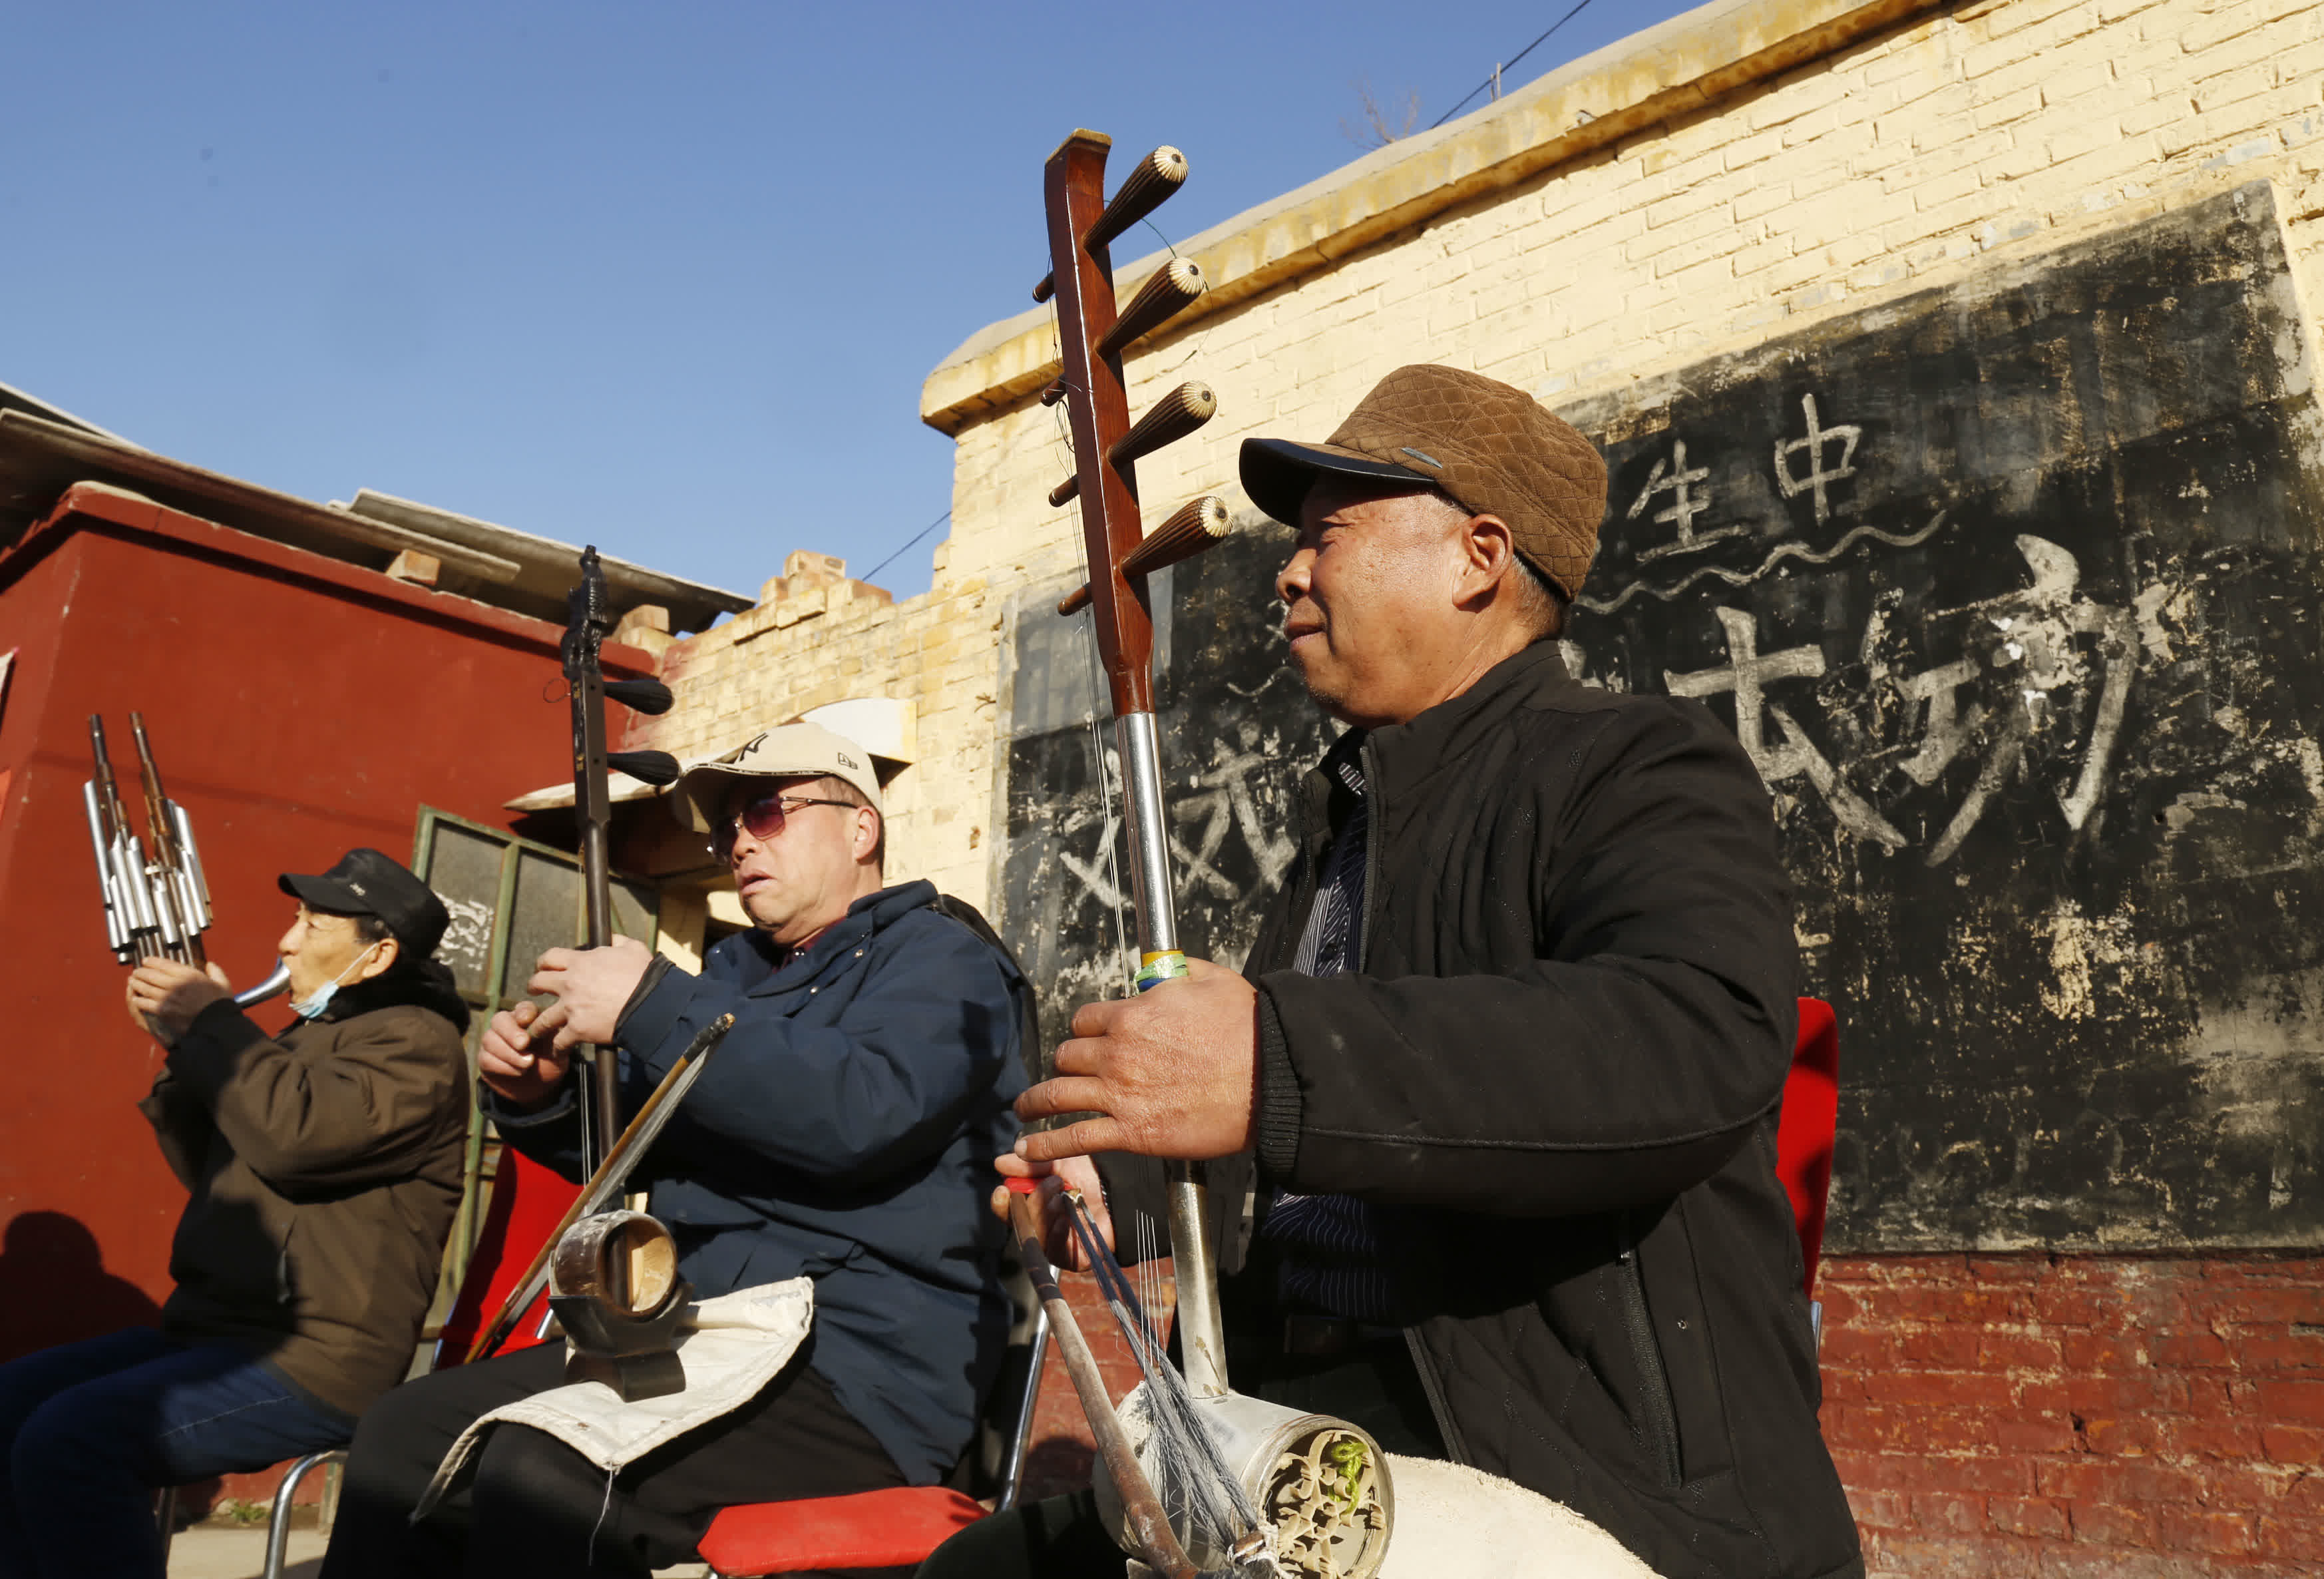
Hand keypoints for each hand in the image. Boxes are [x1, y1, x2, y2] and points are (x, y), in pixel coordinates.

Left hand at [126, 959, 231, 1043]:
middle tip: (137, 971)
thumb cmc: (220, 1005)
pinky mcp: (162, 1011)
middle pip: (151, 974)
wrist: (216, 1024)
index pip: (164, 964)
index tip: (146, 960)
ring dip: (136, 984)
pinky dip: (138, 1000)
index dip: (152, 961)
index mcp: (189, 975)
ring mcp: (167, 998)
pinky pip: (144, 1003)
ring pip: (145, 987)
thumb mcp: (222, 983)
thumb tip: (210, 965)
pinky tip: (135, 998)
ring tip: (132, 981)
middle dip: (141, 972)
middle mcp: (175, 984)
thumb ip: (215, 972)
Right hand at [478, 1000, 575, 1108]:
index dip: (524, 1012)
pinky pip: (486, 1059)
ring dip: (509, 1053)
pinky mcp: (485, 1059)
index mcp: (527, 1019)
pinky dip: (503, 1066)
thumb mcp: (558, 1051)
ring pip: (490, 1039)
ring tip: (528, 1064)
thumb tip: (560, 1029)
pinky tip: (518, 1072)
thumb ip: (556, 1040)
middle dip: (511, 1032)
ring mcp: (493, 1042)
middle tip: (524, 1044)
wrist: (540, 1086)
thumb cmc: (550, 1062)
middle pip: (499, 1020)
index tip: (528, 1020)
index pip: (523, 1008)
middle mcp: (507, 1026)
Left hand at [523, 936, 653, 1048]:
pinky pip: (559, 1041)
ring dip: (538, 1024)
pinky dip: (558, 1047)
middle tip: (534, 992)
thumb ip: (617, 941)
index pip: (550, 957)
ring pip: (542, 1018)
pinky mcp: (577, 1030)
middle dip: (533, 987)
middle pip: (538, 983)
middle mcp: (570, 984)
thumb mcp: (632, 948)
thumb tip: (611, 938)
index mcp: (580, 962)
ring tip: (537, 1029)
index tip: (543, 968)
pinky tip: (560, 1049)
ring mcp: (571, 1008)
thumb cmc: (644, 975)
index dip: (544, 963)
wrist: (651, 1004)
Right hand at [992, 1152, 1111, 1271]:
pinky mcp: (1073, 1259)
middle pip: (1019, 1224)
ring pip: (1035, 1235)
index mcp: (1037, 1205)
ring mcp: (1057, 1244)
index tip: (1002, 1189)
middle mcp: (1044, 1226)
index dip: (1001, 1204)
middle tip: (1054, 1182)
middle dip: (1033, 1200)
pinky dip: (1057, 1232)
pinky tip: (1066, 1218)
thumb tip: (999, 1163)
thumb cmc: (1093, 1174)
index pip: (1009, 1211)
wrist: (1124, 1189)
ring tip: (1065, 1194)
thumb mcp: (1058, 1161)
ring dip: (1046, 1212)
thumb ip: (1030, 1164)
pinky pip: (1054, 1251)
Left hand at [1015, 958, 1258, 1163]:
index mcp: (1132, 1015)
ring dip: (1035, 1102)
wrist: (1270, 1078)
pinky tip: (1028, 1149)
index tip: (1088, 1039)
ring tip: (1023, 1110)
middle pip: (1069, 1056)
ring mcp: (1121, 1095)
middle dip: (1066, 1064)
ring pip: (1059, 1095)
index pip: (1085, 1020)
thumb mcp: (1210, 979)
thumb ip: (1177, 971)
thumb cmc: (1247, 1029)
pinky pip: (1076, 1138)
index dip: (1085, 1030)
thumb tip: (1162, 971)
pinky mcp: (1132, 1132)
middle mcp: (1117, 1053)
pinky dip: (1046, 1144)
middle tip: (1064, 1074)